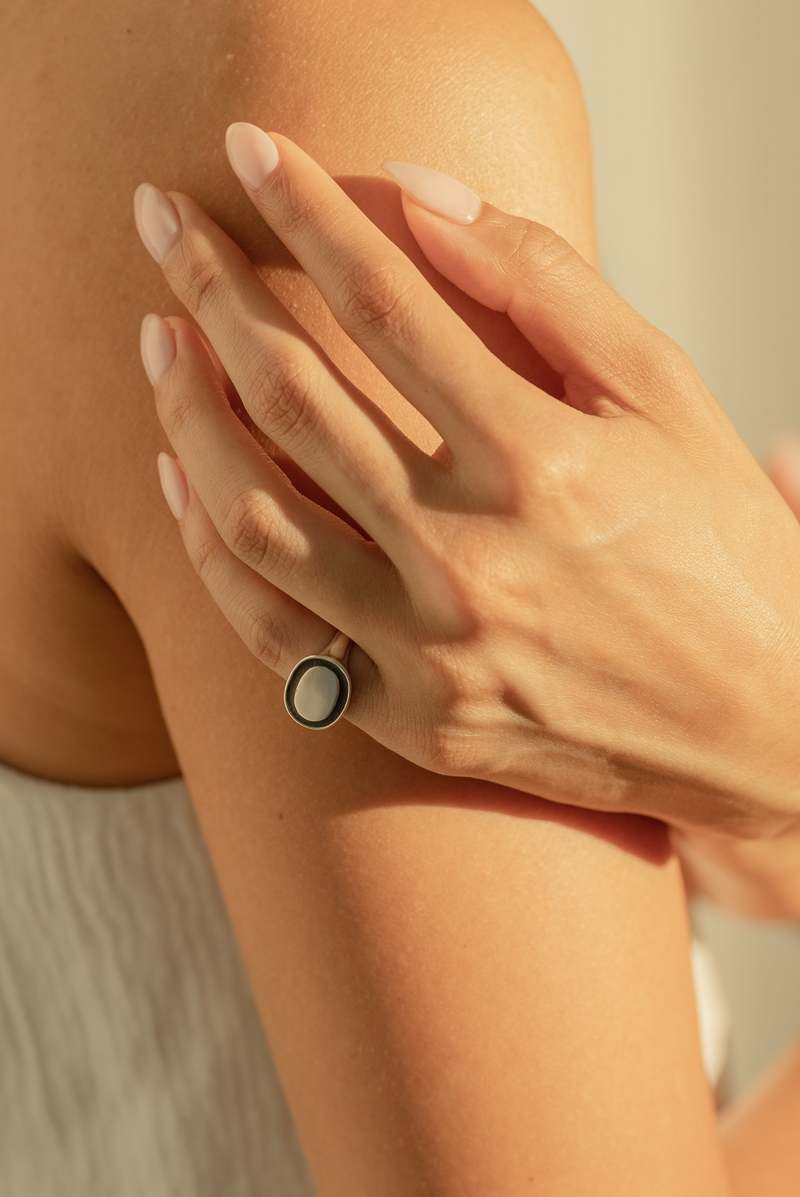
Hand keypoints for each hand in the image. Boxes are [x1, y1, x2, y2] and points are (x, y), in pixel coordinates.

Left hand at [134, 123, 799, 836]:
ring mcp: (430, 651)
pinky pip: (272, 635)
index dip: (306, 212)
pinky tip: (185, 482)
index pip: (385, 304)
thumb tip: (421, 197)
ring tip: (162, 344)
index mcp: (540, 462)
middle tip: (164, 228)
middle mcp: (471, 558)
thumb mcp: (666, 394)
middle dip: (213, 290)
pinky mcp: (412, 719)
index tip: (251, 152)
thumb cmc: (722, 553)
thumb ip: (545, 286)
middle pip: (294, 397)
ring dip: (188, 415)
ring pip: (255, 517)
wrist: (760, 726)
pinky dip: (211, 553)